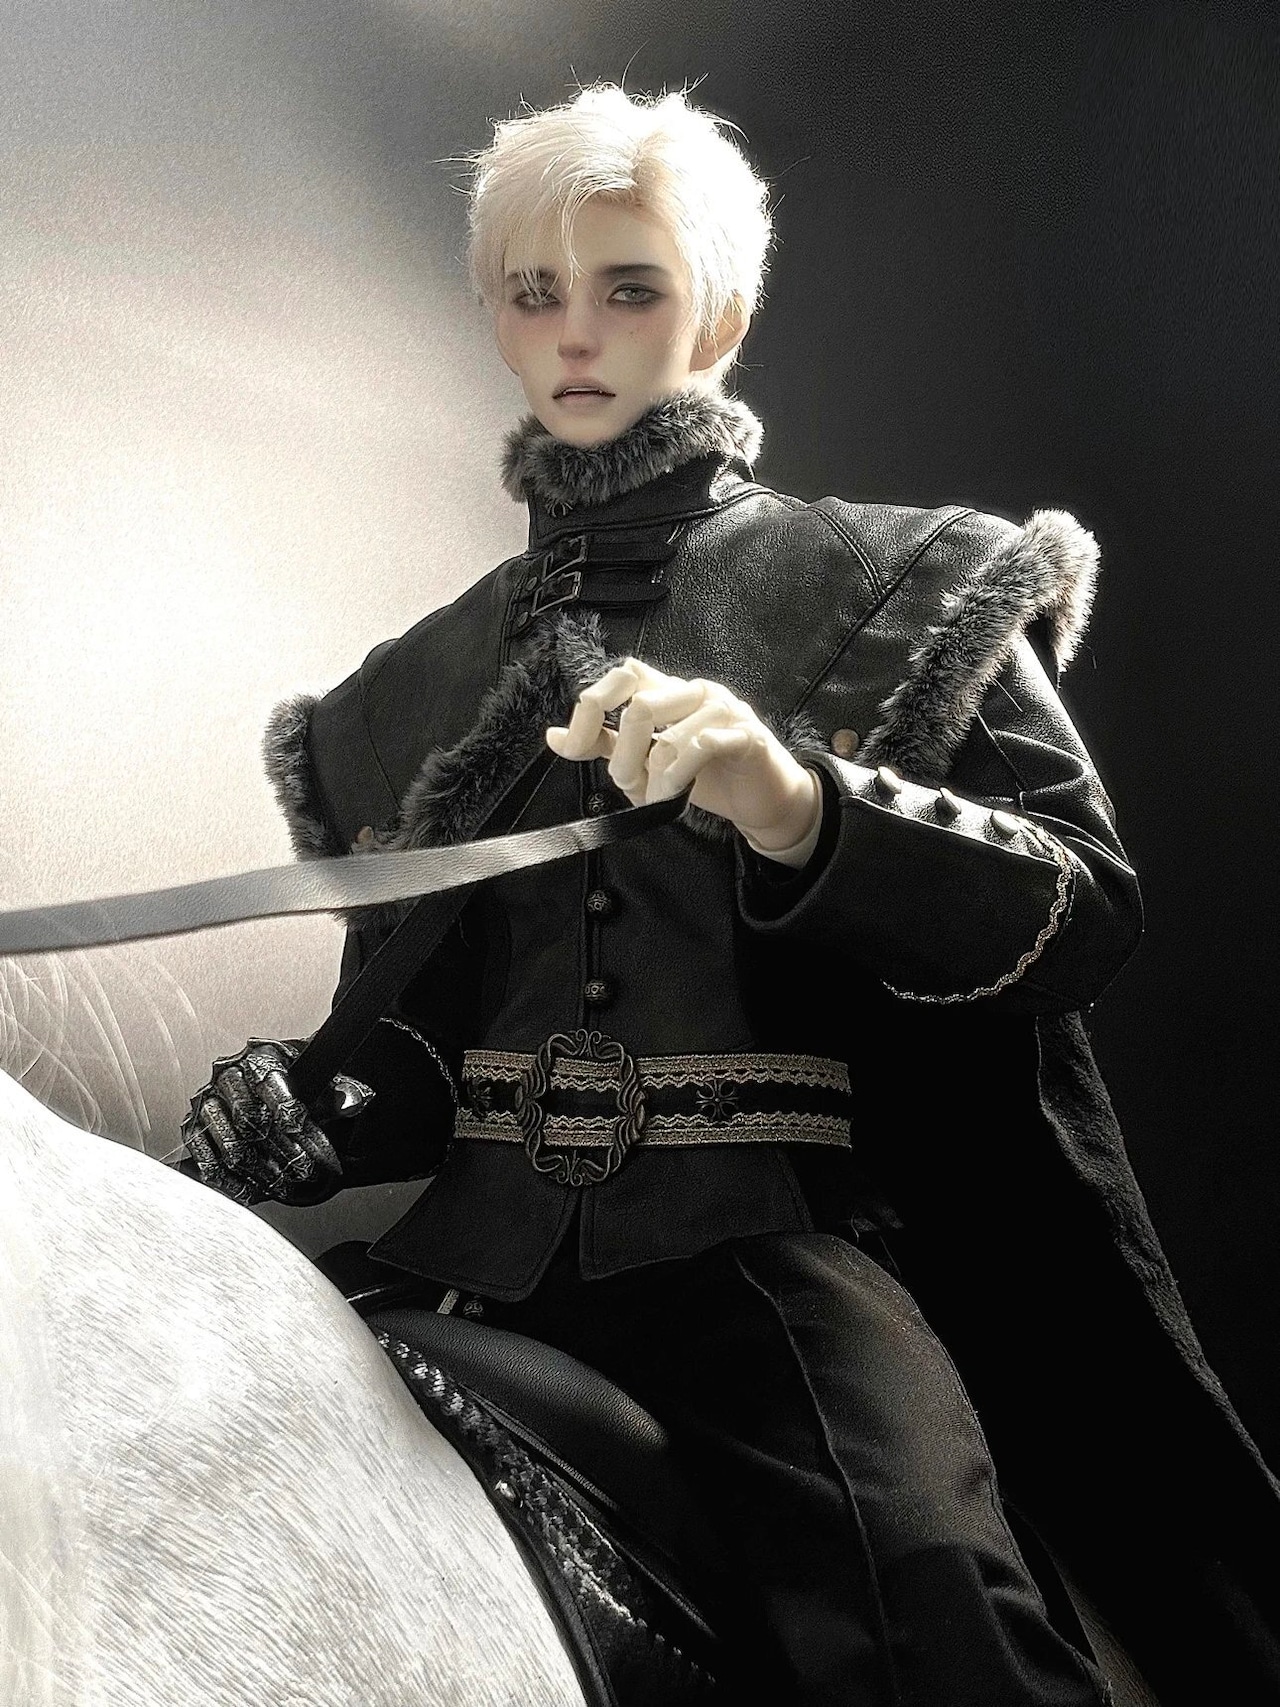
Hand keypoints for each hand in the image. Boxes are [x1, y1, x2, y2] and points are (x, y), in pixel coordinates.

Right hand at [180, 1038, 371, 1206]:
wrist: (264, 1084)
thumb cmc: (294, 1082)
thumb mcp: (321, 1081)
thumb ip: (340, 1092)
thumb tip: (352, 1102)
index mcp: (261, 1058)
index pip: (272, 1085)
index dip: (291, 1116)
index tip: (308, 1140)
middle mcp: (228, 1075)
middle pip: (249, 1119)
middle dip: (280, 1150)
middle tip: (302, 1171)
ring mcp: (207, 1102)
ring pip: (228, 1142)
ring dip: (258, 1169)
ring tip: (281, 1184)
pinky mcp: (193, 1127)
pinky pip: (205, 1158)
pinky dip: (228, 1179)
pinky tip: (250, 1190)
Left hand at [546, 658, 821, 853]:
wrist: (766, 798)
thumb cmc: (709, 776)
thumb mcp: (648, 761)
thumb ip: (606, 744)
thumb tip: (553, 737)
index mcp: (668, 691)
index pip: (621, 676)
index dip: (590, 708)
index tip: (572, 749)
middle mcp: (693, 691)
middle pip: (638, 705)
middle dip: (624, 755)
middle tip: (630, 787)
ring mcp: (722, 709)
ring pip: (667, 733)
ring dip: (653, 778)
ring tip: (657, 800)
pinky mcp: (745, 734)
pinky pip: (701, 746)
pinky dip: (679, 776)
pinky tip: (678, 794)